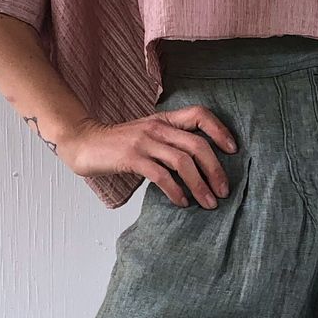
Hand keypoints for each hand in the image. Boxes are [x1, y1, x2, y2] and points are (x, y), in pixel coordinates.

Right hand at [56, 105, 237, 208]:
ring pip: (183, 162)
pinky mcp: (132, 158)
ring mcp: (144, 142)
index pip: (200, 114)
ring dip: (200, 185)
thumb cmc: (118, 144)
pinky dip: (175, 191)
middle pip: (198, 145)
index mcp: (164, 119)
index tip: (233, 150)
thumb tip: (199, 166)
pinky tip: (182, 203)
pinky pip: (161, 175)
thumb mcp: (147, 135)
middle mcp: (157, 127)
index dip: (220, 130)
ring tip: (208, 203)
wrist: (83, 143)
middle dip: (216, 170)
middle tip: (223, 191)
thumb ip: (170, 142)